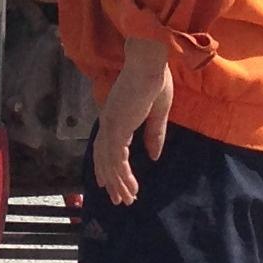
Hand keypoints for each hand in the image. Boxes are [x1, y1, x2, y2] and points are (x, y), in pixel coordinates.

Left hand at [90, 38, 171, 205]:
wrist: (150, 63)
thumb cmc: (155, 80)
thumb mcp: (158, 113)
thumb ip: (154, 135)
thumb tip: (153, 157)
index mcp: (115, 117)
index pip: (106, 148)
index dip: (108, 168)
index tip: (110, 185)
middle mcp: (109, 123)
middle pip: (104, 159)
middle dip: (112, 181)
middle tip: (118, 200)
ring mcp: (111, 125)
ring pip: (110, 163)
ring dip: (119, 183)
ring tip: (127, 200)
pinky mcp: (117, 127)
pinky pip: (117, 158)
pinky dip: (123, 175)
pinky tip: (130, 187)